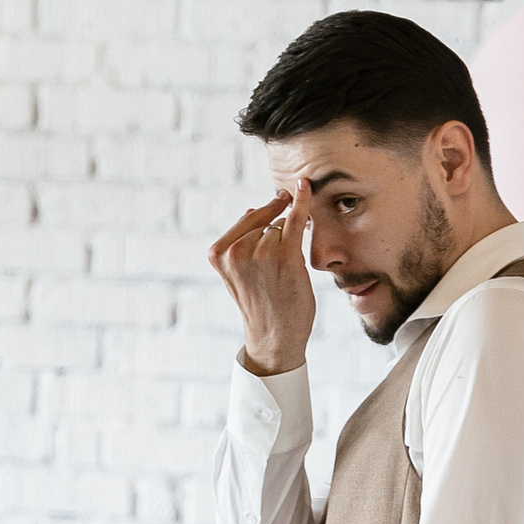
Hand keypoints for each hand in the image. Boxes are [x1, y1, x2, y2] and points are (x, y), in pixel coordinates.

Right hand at [210, 185, 315, 376]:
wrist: (275, 337)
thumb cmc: (261, 304)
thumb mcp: (238, 274)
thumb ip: (240, 242)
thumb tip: (253, 209)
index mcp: (219, 253)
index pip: (248, 221)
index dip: (265, 221)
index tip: (278, 214)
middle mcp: (236, 251)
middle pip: (265, 222)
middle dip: (276, 235)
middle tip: (277, 268)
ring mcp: (261, 253)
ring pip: (281, 226)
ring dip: (289, 242)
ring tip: (284, 273)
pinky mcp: (285, 256)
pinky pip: (294, 220)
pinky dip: (302, 202)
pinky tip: (304, 186)